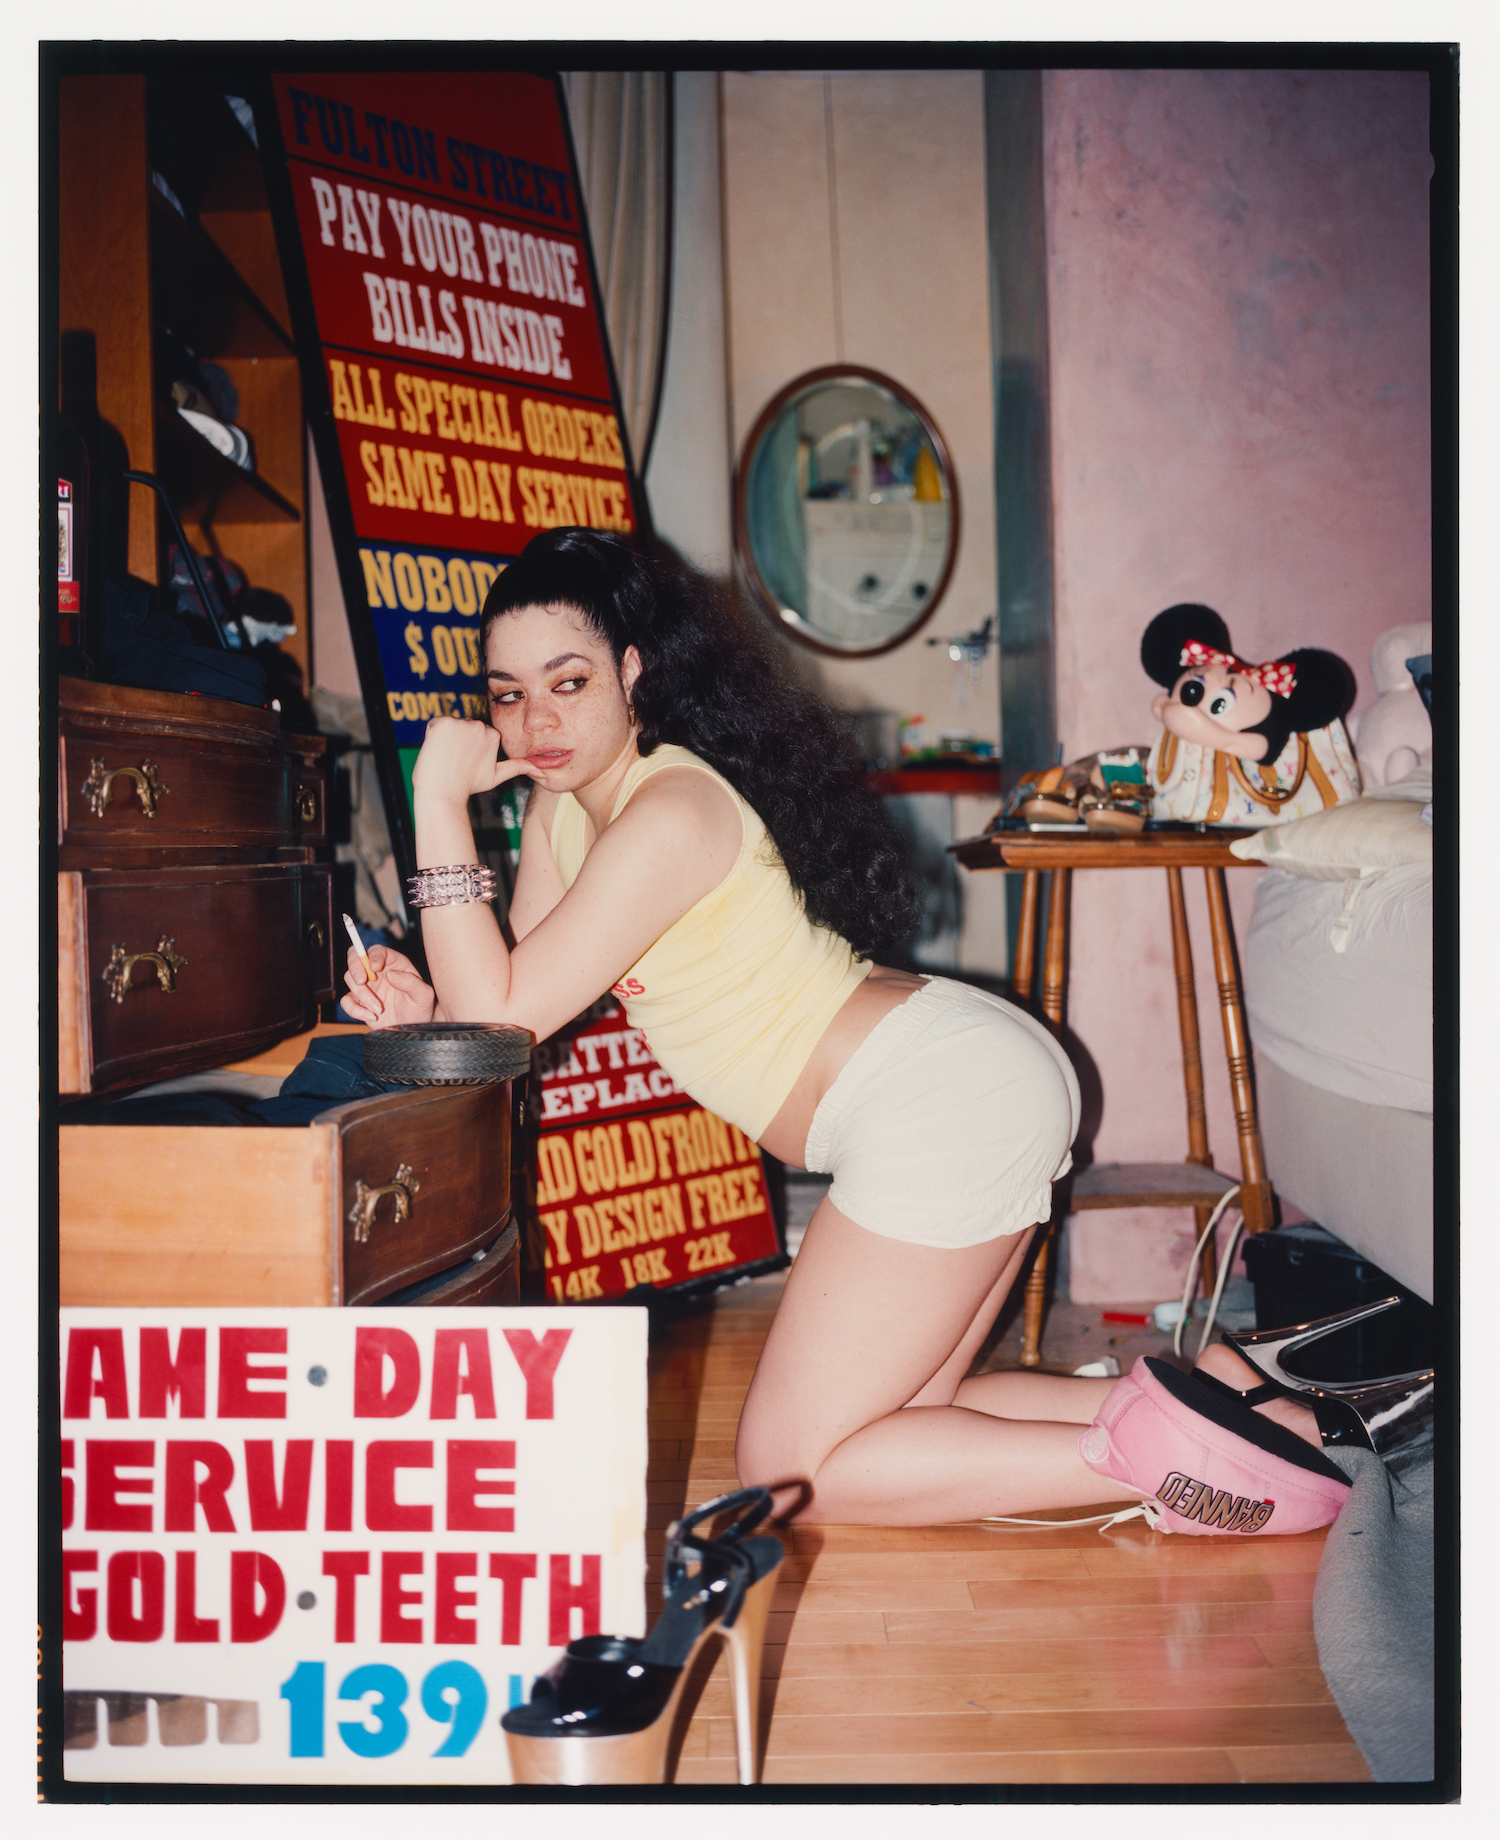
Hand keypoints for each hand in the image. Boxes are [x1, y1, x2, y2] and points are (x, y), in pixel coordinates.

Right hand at [343, 942, 436, 1027]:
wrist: (411, 1030)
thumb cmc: (420, 1009)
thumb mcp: (423, 995)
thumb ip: (410, 982)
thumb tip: (390, 974)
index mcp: (393, 963)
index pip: (378, 950)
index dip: (374, 955)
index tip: (375, 968)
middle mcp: (377, 972)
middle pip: (356, 957)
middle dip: (355, 966)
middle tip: (361, 980)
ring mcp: (366, 986)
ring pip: (350, 980)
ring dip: (362, 995)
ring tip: (379, 1009)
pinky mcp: (358, 1002)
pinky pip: (346, 1001)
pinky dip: (355, 1009)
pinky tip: (371, 1017)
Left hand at [411, 715, 533, 803]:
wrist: (443, 792)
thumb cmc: (468, 786)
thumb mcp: (496, 776)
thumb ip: (517, 767)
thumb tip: (541, 772)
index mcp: (493, 735)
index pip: (475, 733)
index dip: (467, 747)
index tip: (465, 762)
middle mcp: (480, 726)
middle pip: (463, 727)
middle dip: (457, 740)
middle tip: (454, 761)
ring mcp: (461, 723)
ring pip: (449, 726)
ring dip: (444, 738)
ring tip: (446, 757)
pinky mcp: (443, 723)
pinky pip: (435, 724)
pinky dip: (432, 735)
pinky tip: (436, 750)